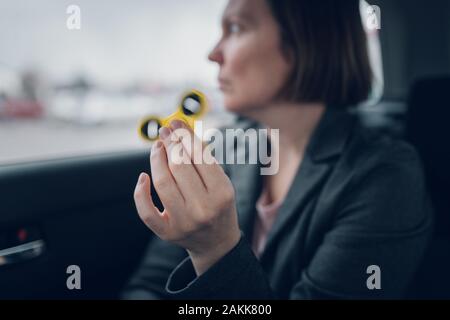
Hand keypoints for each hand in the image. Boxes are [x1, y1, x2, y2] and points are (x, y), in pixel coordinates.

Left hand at [134, 120, 240, 274]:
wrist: (217, 242)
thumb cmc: (219, 205)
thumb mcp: (221, 181)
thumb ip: (203, 156)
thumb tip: (180, 127)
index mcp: (222, 194)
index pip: (200, 156)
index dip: (185, 136)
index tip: (175, 123)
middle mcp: (204, 209)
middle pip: (179, 166)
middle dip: (170, 143)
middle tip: (164, 131)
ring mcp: (184, 223)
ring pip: (162, 183)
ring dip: (156, 159)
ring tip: (157, 147)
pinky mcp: (167, 233)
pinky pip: (146, 211)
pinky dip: (140, 192)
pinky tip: (143, 177)